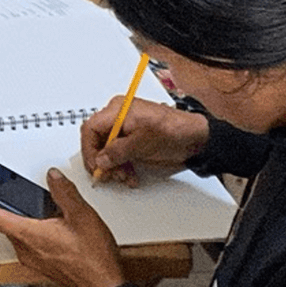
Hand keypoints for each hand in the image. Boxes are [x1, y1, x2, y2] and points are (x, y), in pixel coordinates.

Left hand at [0, 168, 125, 286]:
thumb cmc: (94, 259)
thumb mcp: (82, 215)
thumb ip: (64, 192)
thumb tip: (53, 177)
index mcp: (30, 235)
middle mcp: (26, 250)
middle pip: (4, 225)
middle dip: (5, 207)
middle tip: (7, 191)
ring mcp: (33, 260)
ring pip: (17, 235)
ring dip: (21, 220)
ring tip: (35, 206)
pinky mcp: (41, 266)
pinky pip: (28, 245)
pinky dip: (32, 232)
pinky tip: (49, 225)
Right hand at [80, 97, 209, 185]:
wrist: (196, 139)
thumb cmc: (174, 131)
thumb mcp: (142, 142)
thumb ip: (118, 151)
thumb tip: (100, 160)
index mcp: (118, 110)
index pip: (91, 128)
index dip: (89, 149)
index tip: (95, 166)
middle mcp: (119, 118)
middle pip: (97, 141)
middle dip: (102, 160)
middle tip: (109, 175)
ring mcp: (125, 130)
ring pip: (107, 151)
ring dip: (113, 167)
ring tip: (124, 176)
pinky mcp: (132, 141)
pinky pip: (118, 155)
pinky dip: (122, 166)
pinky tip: (130, 175)